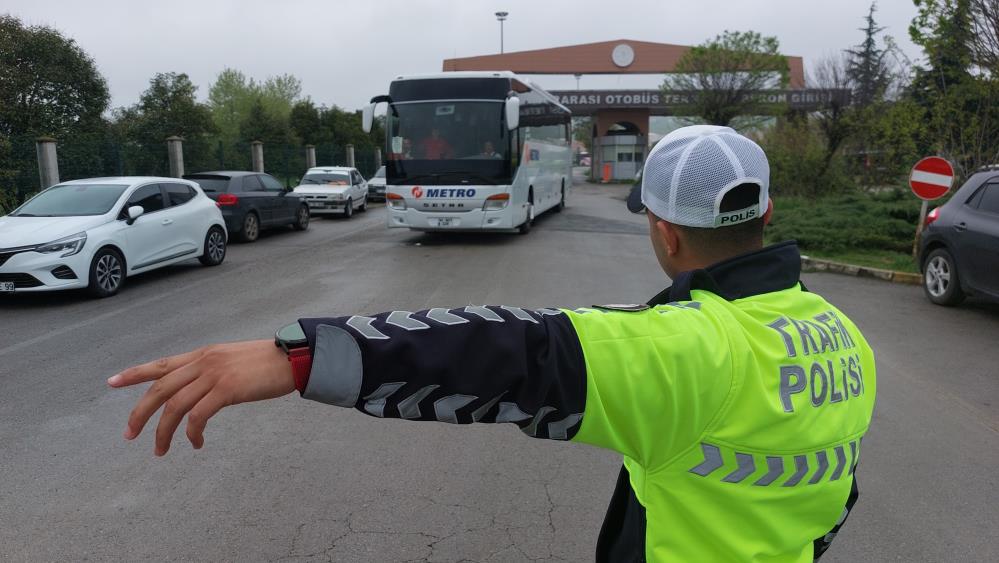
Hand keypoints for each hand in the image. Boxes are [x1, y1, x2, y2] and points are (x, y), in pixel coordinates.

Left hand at [108, 340, 295, 455]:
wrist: (294, 358)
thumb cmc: (269, 363)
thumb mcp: (234, 362)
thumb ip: (214, 372)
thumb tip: (202, 392)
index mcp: (204, 355)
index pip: (162, 364)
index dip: (134, 373)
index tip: (111, 382)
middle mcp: (204, 362)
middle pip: (159, 388)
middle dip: (140, 413)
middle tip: (129, 434)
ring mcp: (215, 375)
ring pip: (174, 406)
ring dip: (163, 432)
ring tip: (160, 451)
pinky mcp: (227, 389)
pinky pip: (198, 416)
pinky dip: (192, 433)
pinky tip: (196, 443)